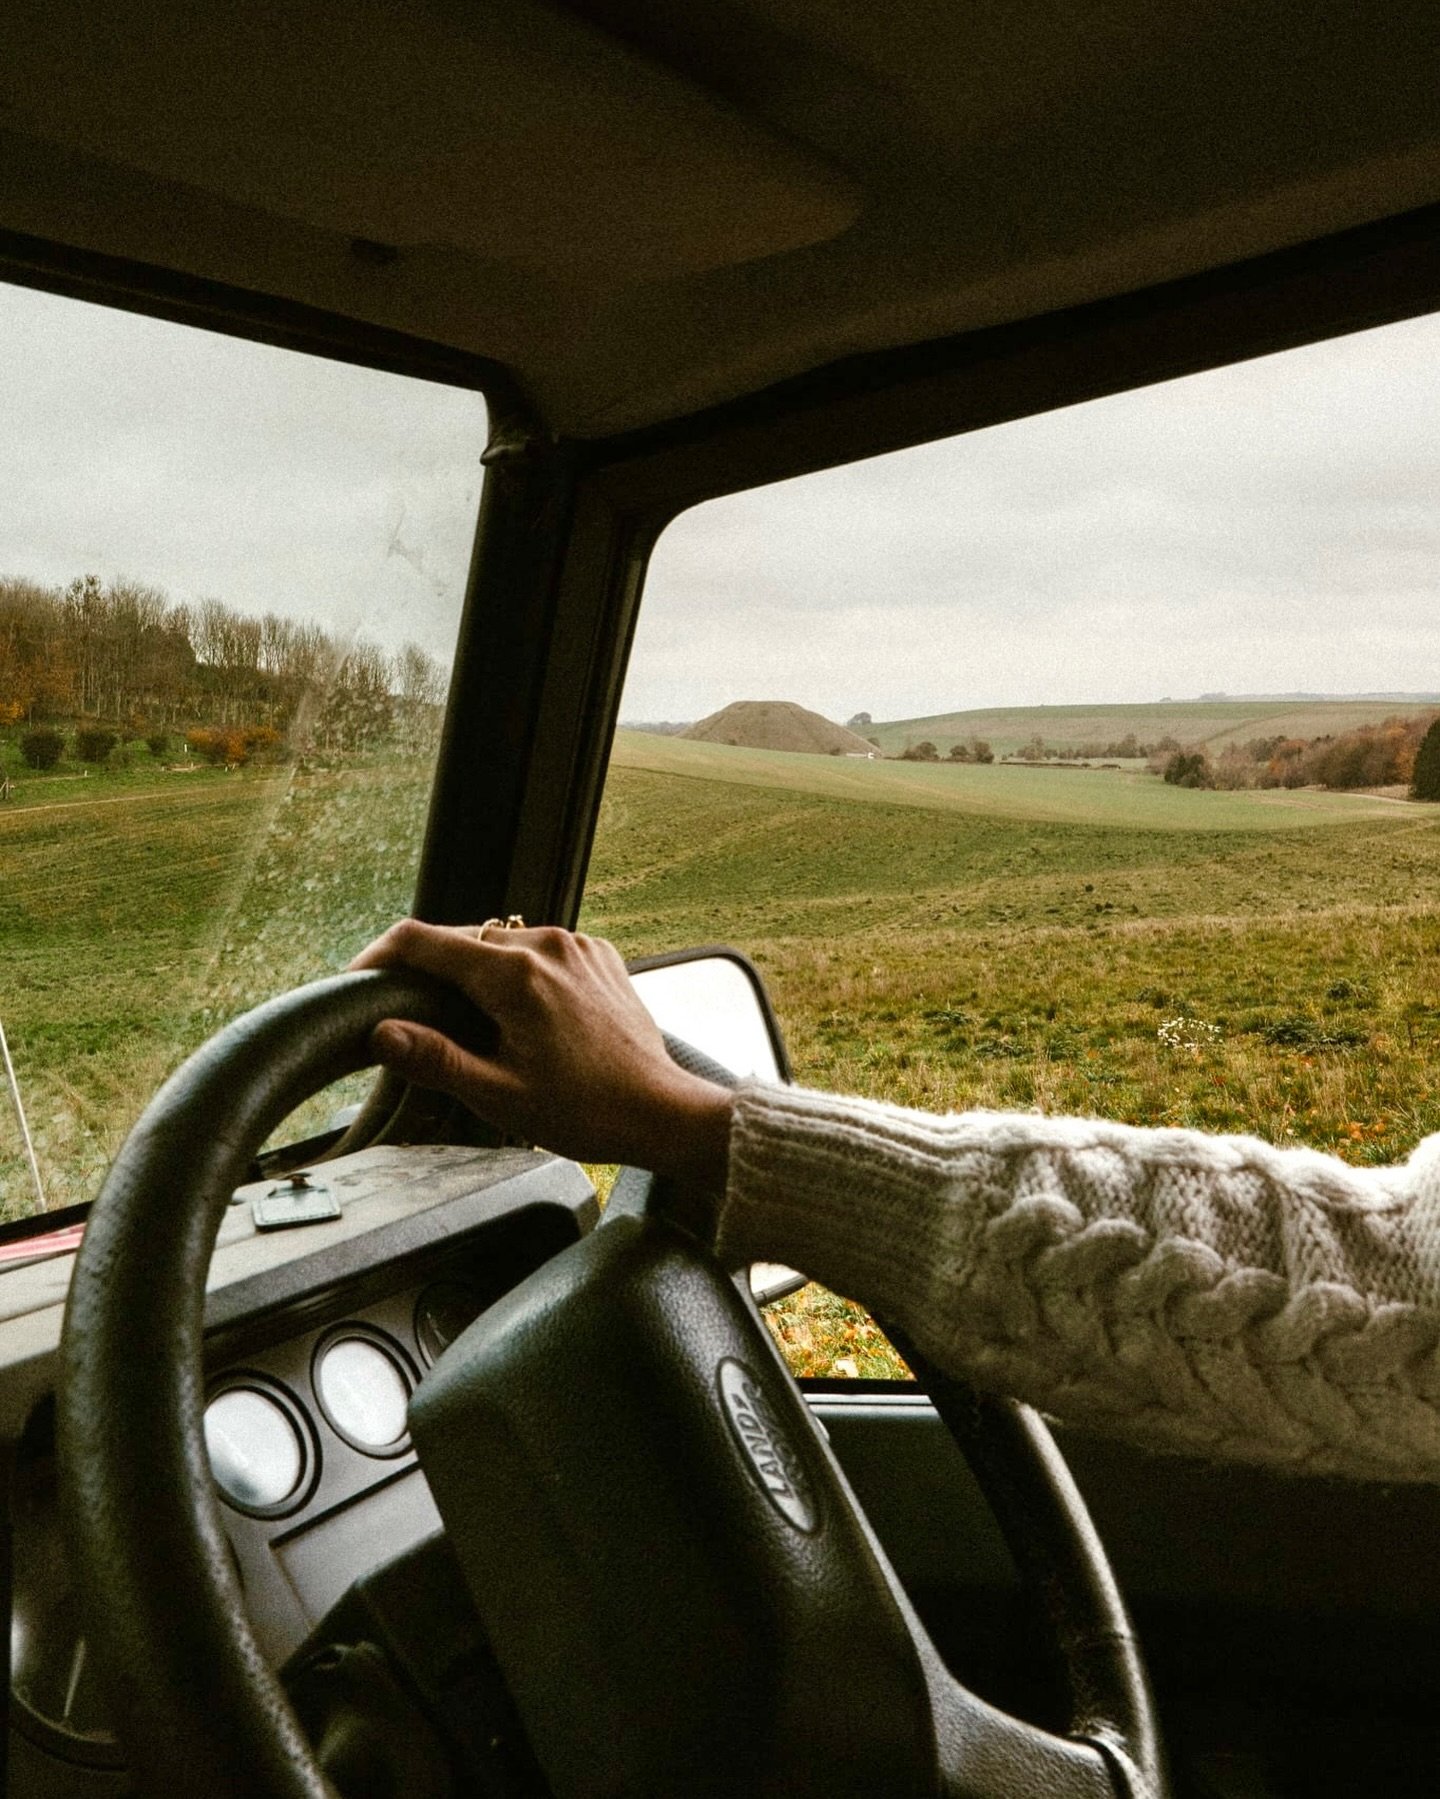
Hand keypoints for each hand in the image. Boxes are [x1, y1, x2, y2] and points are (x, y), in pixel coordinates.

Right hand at [349, 921, 733, 1189]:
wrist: (661, 1111)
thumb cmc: (585, 1111)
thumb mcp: (499, 1096)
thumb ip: (436, 1059)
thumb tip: (379, 1033)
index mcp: (515, 975)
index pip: (423, 940)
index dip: (379, 957)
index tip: (358, 981)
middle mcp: (547, 944)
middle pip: (460, 938)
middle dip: (426, 970)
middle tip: (406, 1013)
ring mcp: (577, 946)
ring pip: (500, 943)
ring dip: (473, 972)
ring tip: (465, 1023)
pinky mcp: (598, 956)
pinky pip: (539, 951)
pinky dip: (516, 973)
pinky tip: (517, 1016)